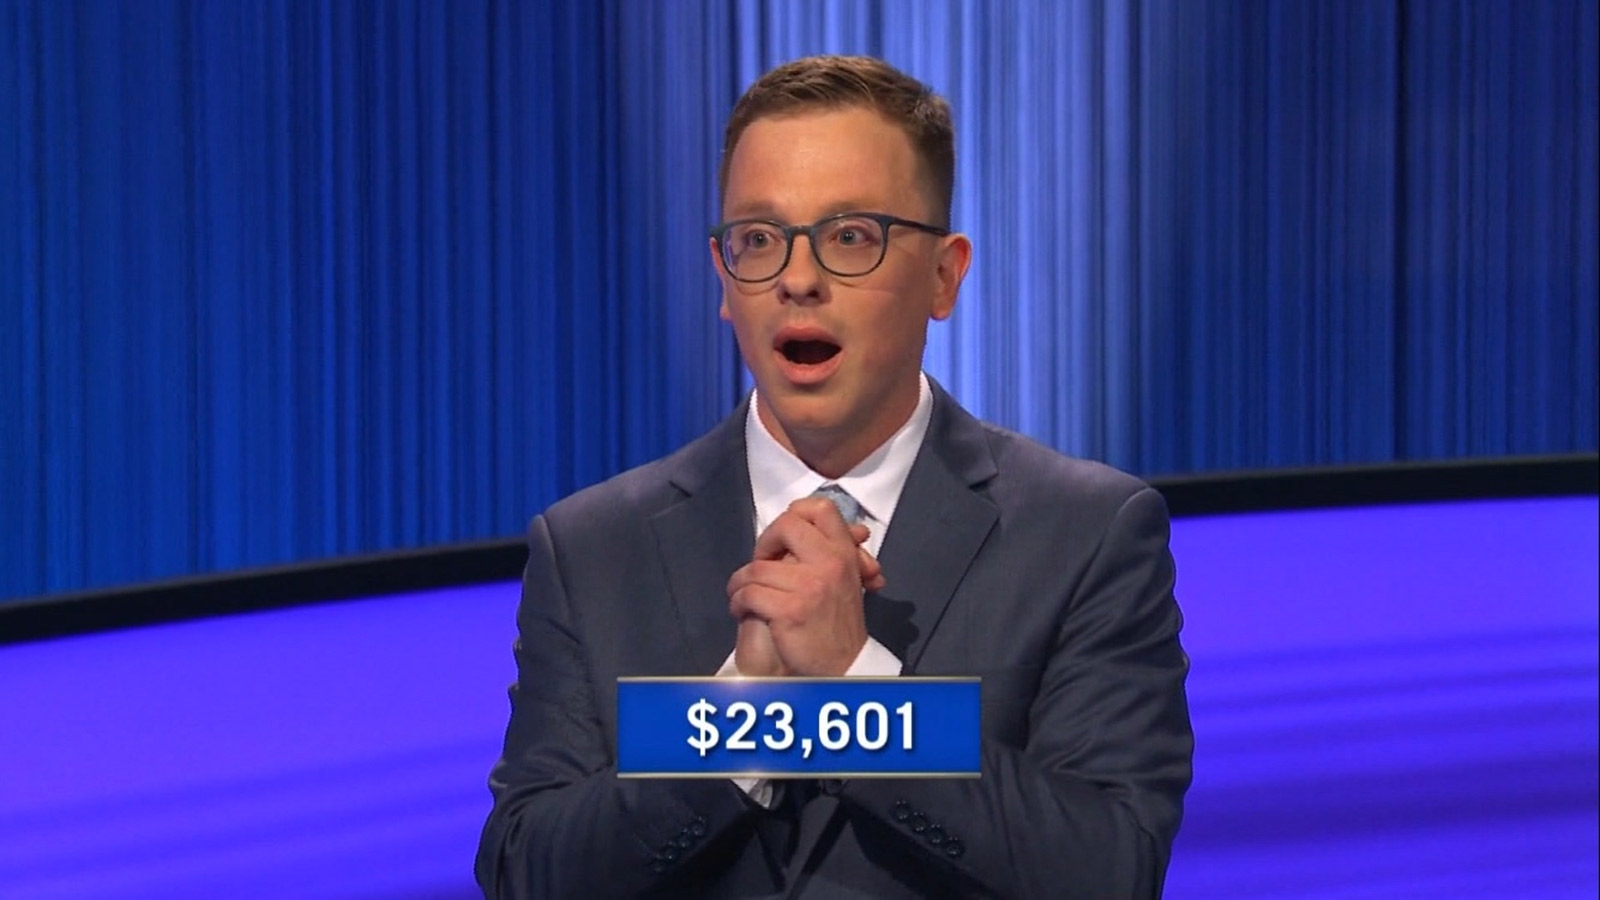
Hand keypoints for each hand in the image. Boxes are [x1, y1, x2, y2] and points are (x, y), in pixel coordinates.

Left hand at [728, 496, 885, 676]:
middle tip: (761, 563)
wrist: (845, 666)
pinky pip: (749, 594)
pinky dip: (738, 602)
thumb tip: (856, 529)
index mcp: (843, 554)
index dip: (796, 512)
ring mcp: (810, 586)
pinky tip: (741, 610)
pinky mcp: (790, 611)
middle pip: (786, 526)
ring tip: (740, 594)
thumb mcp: (849, 580)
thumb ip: (843, 553)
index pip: (821, 509)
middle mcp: (830, 564)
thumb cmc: (839, 624)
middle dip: (764, 543)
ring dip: (740, 582)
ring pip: (757, 567)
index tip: (783, 535)